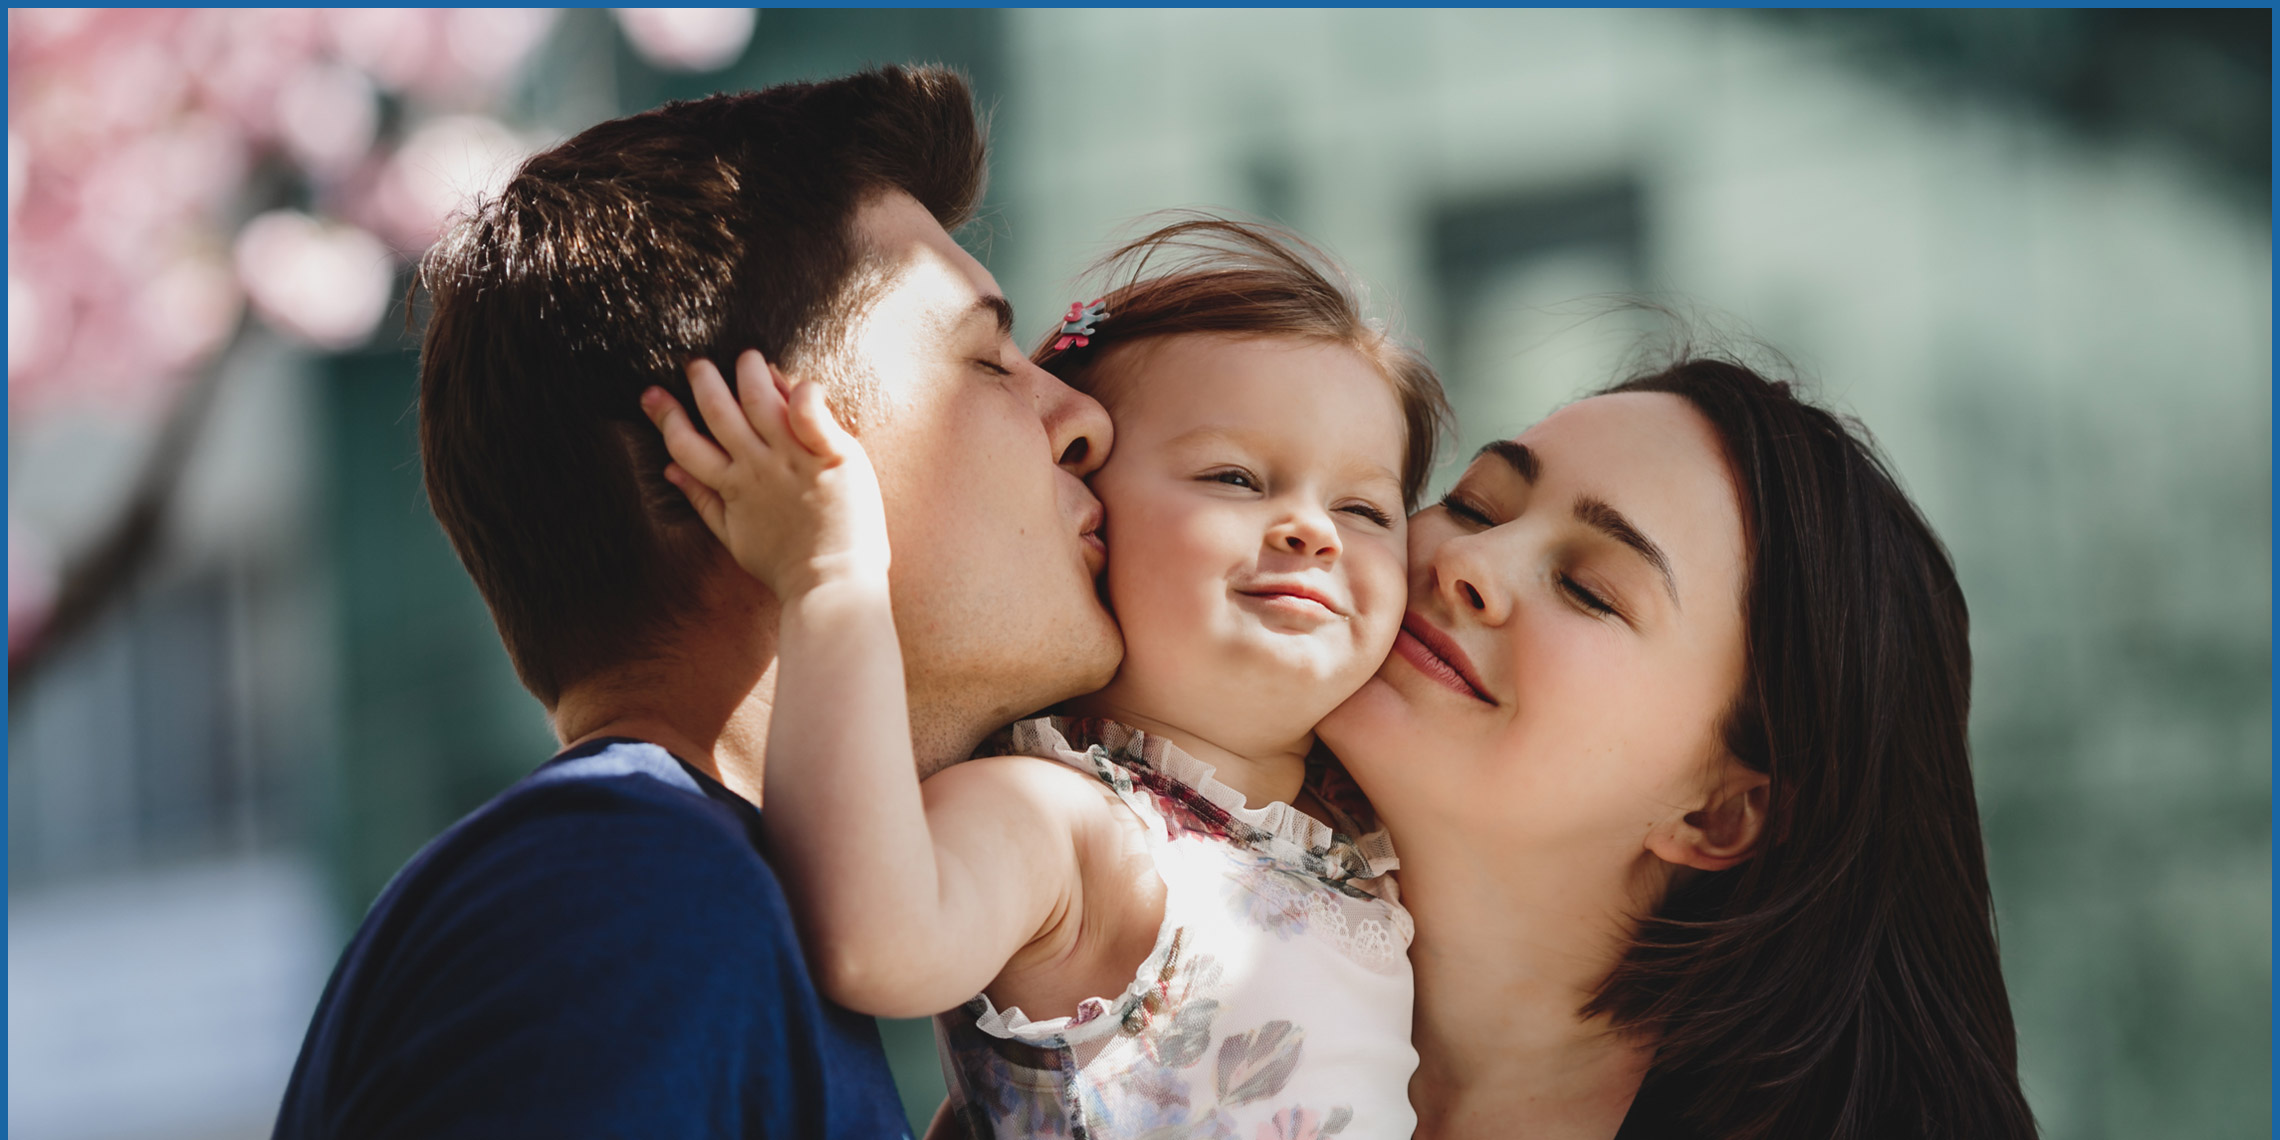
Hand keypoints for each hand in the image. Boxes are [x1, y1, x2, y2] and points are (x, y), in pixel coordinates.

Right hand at [640, 349, 889, 600]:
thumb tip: (669, 470)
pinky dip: (803, 391)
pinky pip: (811, 412)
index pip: (685, 442)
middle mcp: (757, 466)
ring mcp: (793, 459)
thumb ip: (702, 500)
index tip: (651, 393)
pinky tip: (798, 382)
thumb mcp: (733, 537)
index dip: (665, 415)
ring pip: (758, 399)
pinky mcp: (831, 455)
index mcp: (731, 486)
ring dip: (748, 372)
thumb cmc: (786, 565)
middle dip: (702, 380)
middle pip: (717, 410)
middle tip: (697, 363)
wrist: (832, 585)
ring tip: (747, 359)